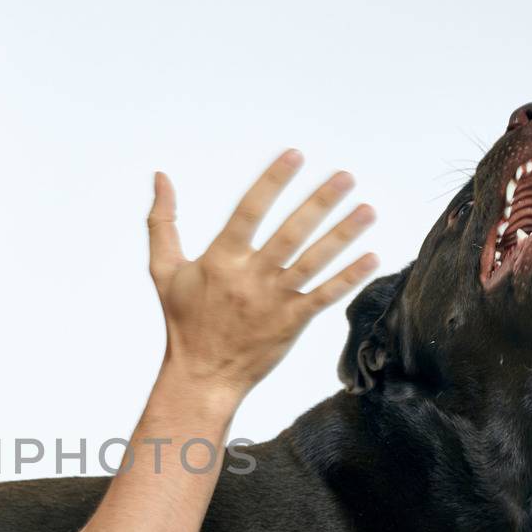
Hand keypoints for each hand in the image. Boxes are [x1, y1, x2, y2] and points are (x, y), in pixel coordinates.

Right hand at [147, 150, 378, 399]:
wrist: (202, 376)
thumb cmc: (184, 321)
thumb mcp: (164, 270)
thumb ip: (162, 222)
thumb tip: (160, 177)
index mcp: (221, 260)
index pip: (250, 210)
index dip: (273, 181)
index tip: (295, 155)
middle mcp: (250, 277)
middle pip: (291, 232)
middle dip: (320, 202)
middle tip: (346, 176)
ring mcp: (273, 301)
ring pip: (314, 261)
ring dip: (343, 234)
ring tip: (367, 209)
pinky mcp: (291, 323)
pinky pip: (325, 295)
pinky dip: (349, 277)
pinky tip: (371, 257)